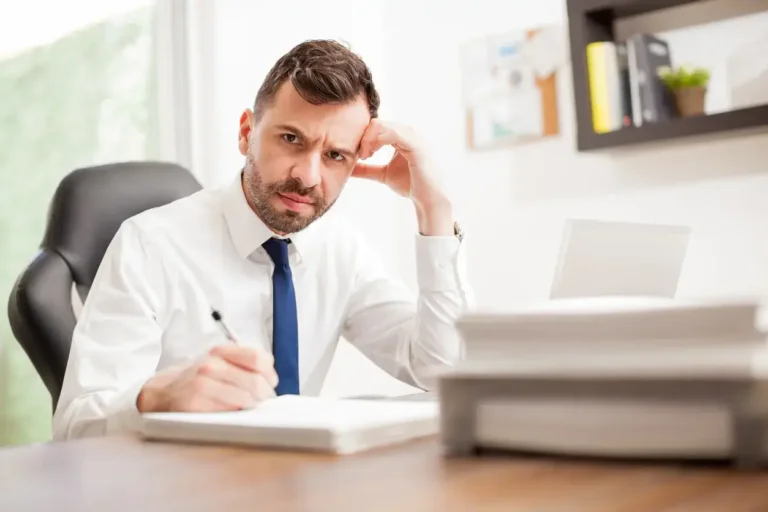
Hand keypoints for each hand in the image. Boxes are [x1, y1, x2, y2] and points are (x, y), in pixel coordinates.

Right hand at [136, 345, 278, 412]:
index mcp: (221, 352)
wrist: (158, 392)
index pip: (258, 358)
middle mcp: (212, 364)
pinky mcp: (195, 402)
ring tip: (249, 409)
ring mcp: (203, 382)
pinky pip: (229, 410)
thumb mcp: (216, 363)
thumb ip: (241, 366)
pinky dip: (237, 414)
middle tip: (263, 402)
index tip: (270, 383)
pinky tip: (233, 414)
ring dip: (253, 406)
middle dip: (264, 396)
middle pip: (255, 381)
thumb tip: (270, 382)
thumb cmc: (194, 380)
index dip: (269, 374)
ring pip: (245, 397)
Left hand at [352, 120, 453, 235]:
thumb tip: (348, 168)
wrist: (427, 198)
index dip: (363, 138)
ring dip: (368, 140)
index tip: (359, 155)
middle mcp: (407, 132)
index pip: (376, 126)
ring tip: (365, 156)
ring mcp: (413, 136)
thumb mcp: (382, 174)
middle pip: (376, 123)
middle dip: (363, 138)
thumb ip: (366, 169)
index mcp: (401, 136)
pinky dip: (378, 141)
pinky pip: (393, 133)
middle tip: (361, 156)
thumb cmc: (410, 184)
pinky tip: (372, 154)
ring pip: (382, 125)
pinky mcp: (416, 145)